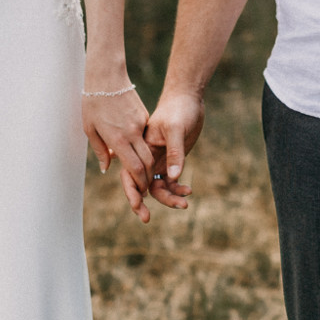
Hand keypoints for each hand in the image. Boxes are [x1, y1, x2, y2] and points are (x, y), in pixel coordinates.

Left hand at [82, 89, 160, 220]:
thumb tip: (107, 167)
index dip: (140, 182)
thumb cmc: (93, 102)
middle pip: (147, 162)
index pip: (135, 167)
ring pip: (150, 150)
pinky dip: (145, 147)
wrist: (106, 77)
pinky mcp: (144, 116)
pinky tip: (140, 152)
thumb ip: (100, 150)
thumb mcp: (90, 129)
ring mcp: (140, 124)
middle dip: (148, 177)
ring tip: (144, 174)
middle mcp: (132, 133)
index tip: (141, 191)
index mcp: (118, 139)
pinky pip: (147, 136)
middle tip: (145, 187)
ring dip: (148, 164)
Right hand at [132, 88, 202, 222]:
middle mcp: (148, 157)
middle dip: (143, 203)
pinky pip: (171, 182)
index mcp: (141, 149)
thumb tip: (173, 177)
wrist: (189, 100)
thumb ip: (174, 152)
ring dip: (168, 198)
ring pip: (158, 186)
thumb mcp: (176, 129)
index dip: (131, 192)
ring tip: (184, 204)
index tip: (138, 207)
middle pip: (142, 185)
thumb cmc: (179, 110)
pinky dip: (178, 188)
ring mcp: (160, 160)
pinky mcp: (172, 161)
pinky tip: (188, 190)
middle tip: (146, 220)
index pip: (130, 174)